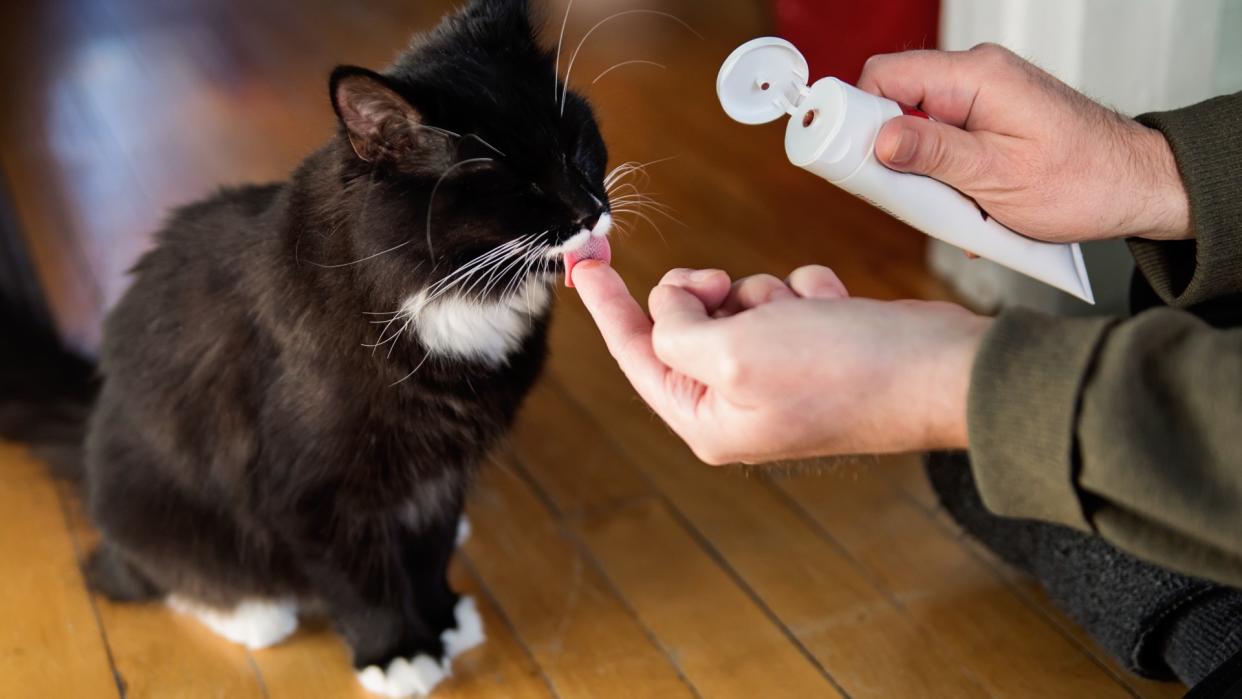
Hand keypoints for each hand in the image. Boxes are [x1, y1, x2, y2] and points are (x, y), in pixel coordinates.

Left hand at [572, 262, 990, 464]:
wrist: (941, 370)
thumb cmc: (844, 371)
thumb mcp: (734, 351)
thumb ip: (677, 329)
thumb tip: (671, 306)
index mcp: (708, 421)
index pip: (636, 355)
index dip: (608, 306)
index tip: (584, 263)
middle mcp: (738, 405)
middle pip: (686, 325)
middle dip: (708, 295)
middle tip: (723, 283)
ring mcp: (778, 379)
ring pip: (736, 304)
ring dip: (766, 292)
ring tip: (806, 315)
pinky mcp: (815, 351)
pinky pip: (784, 299)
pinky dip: (808, 293)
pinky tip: (838, 313)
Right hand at [859, 43, 1190, 241]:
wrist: (1136, 187)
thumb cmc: (1084, 181)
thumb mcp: (997, 178)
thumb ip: (934, 156)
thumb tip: (879, 139)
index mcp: (976, 77)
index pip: (886, 75)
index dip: (857, 114)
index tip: (846, 154)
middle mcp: (977, 76)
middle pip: (895, 100)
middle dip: (886, 151)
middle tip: (896, 192)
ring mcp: (983, 96)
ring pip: (916, 125)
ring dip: (917, 170)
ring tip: (942, 205)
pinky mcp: (989, 119)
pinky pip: (943, 139)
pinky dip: (941, 173)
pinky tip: (961, 203)